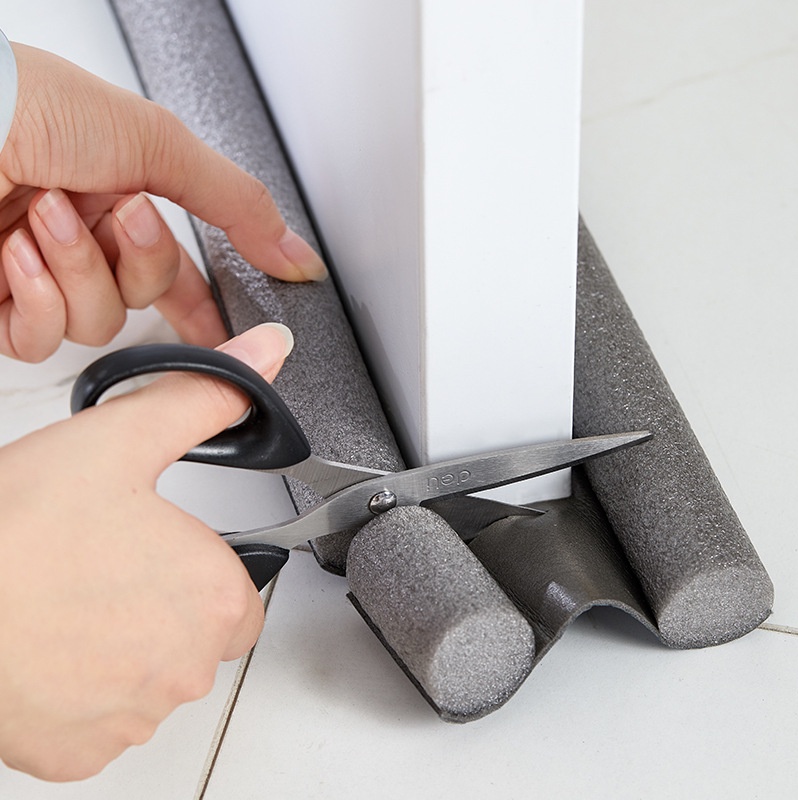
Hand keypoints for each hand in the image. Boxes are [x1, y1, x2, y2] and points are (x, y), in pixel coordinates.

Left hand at [0, 44, 325, 361]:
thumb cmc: (29, 106)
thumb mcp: (160, 145)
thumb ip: (237, 205)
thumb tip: (298, 255)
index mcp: (118, 198)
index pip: (173, 274)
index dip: (201, 310)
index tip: (228, 338)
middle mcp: (79, 239)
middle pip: (143, 300)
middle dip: (136, 262)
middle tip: (118, 215)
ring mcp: (36, 274)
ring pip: (95, 325)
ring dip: (78, 273)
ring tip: (45, 218)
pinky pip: (39, 341)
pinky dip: (36, 300)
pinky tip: (17, 256)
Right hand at [0, 322, 292, 781]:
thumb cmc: (17, 532)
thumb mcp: (121, 440)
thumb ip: (205, 400)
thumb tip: (266, 353)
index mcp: (216, 596)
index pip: (244, 595)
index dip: (205, 569)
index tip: (163, 554)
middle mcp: (188, 667)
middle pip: (197, 636)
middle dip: (162, 605)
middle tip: (104, 568)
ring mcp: (133, 717)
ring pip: (149, 677)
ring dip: (120, 646)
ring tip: (68, 601)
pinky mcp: (80, 754)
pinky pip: (100, 720)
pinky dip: (80, 690)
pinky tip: (46, 647)